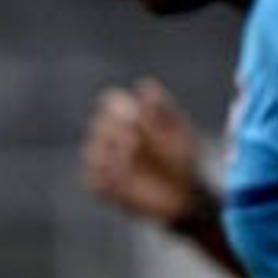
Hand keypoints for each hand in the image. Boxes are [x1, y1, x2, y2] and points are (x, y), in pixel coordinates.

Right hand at [83, 78, 210, 227]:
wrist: (185, 192)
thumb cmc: (182, 156)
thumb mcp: (178, 132)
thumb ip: (162, 110)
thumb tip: (144, 86)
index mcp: (128, 116)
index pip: (111, 102)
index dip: (120, 108)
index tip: (135, 118)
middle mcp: (111, 136)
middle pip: (99, 125)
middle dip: (115, 132)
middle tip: (135, 142)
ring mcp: (103, 161)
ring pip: (92, 152)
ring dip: (112, 156)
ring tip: (131, 161)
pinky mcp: (101, 186)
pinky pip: (93, 181)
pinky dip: (108, 180)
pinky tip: (127, 182)